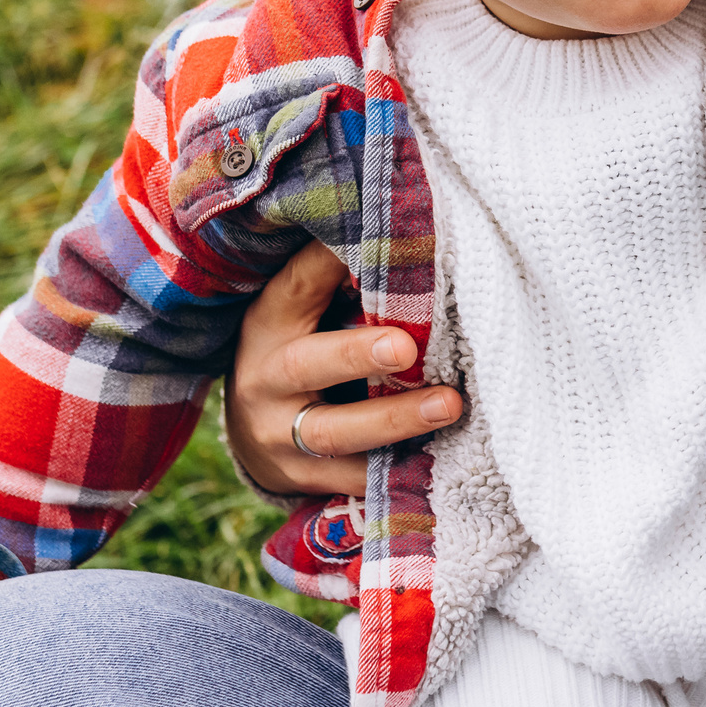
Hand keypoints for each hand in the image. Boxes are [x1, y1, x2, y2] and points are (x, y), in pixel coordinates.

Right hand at [226, 240, 463, 496]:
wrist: (255, 435)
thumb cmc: (298, 350)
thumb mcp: (300, 311)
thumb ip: (338, 278)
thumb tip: (409, 226)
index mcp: (269, 324)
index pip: (297, 286)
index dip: (329, 264)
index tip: (378, 242)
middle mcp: (267, 380)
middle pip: (309, 365)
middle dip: (359, 355)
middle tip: (408, 347)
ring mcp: (283, 437)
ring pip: (337, 433)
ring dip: (396, 419)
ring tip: (450, 404)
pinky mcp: (309, 480)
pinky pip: (356, 480)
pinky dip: (398, 472)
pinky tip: (442, 459)